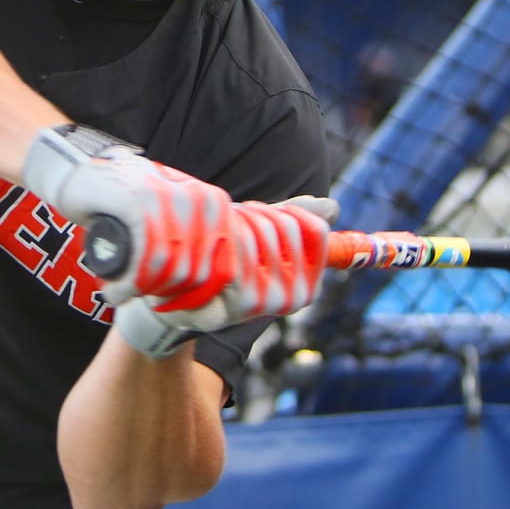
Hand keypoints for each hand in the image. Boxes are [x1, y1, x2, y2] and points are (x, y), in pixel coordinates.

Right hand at [21, 124, 233, 306]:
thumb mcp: (169, 221)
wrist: (77, 178)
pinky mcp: (138, 201)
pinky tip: (116, 291)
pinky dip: (130, 284)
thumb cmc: (125, 208)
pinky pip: (149, 257)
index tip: (171, 304)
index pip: (225, 269)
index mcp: (214, 203)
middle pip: (199, 274)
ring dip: (145, 292)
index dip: (199, 299)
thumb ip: (195, 248)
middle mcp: (198, 197)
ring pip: (175, 270)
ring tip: (123, 292)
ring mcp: (169, 197)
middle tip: (143, 296)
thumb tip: (219, 301)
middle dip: (169, 297)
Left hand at [113, 195, 334, 360]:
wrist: (177, 300)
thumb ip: (293, 223)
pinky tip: (207, 247)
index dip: (286, 213)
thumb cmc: (221, 266)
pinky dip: (223, 233)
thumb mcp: (260, 241)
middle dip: (256, 217)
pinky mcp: (243, 298)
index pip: (315, 229)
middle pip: (286, 225)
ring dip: (236, 223)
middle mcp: (293, 297)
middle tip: (233, 229)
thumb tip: (332, 208)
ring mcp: (269, 300)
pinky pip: (242, 242)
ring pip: (261, 230)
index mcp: (304, 285)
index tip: (259, 218)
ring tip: (217, 240)